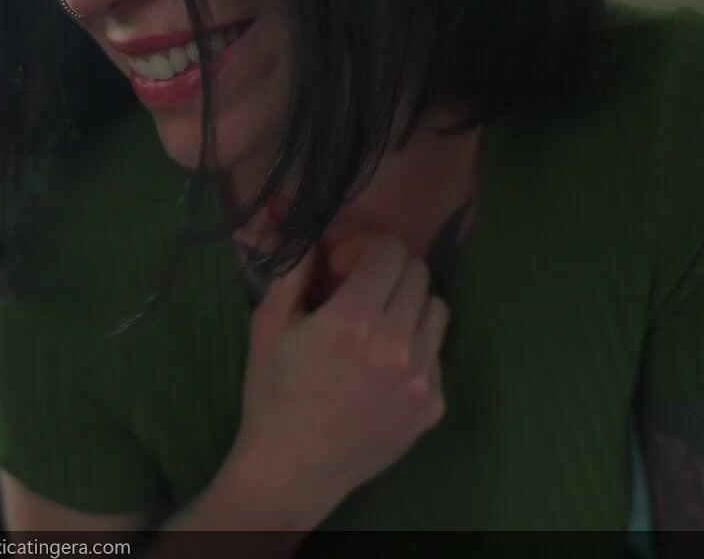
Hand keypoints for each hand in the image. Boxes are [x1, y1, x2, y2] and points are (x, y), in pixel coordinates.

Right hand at [229, 237, 449, 522]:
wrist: (293, 469)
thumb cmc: (273, 393)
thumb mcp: (267, 325)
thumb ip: (294, 271)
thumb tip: (317, 234)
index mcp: (353, 321)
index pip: (390, 250)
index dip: (365, 248)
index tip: (343, 268)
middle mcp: (396, 345)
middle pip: (418, 273)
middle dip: (388, 273)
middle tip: (361, 293)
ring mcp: (421, 378)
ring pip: (437, 309)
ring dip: (409, 306)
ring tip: (378, 327)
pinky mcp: (434, 404)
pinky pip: (437, 352)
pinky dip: (415, 347)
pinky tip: (383, 369)